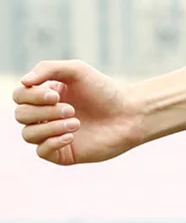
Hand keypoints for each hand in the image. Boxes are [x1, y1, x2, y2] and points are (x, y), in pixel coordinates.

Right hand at [12, 60, 143, 165]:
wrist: (129, 115)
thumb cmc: (104, 91)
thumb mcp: (75, 71)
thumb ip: (46, 69)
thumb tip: (23, 83)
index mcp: (44, 96)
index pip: (19, 97)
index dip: (32, 97)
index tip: (56, 95)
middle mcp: (46, 116)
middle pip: (21, 115)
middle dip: (43, 112)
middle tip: (71, 109)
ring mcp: (55, 136)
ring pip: (29, 135)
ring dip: (49, 127)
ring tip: (76, 122)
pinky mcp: (66, 154)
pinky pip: (42, 152)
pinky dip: (51, 143)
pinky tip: (70, 136)